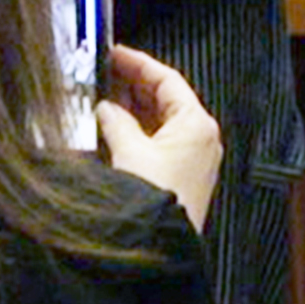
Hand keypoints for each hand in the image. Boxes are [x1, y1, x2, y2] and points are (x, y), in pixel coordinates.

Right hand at [97, 42, 224, 228]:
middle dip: (135, 85)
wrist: (161, 251)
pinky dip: (138, 130)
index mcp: (196, 122)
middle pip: (166, 99)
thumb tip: (105, 107)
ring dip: (134, 109)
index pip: (168, 80)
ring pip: (161, 122)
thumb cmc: (150, 193)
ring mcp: (194, 158)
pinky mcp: (182, 176)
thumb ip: (115, 121)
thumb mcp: (129, 151)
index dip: (139, 64)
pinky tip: (113, 126)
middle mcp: (201, 136)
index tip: (113, 52)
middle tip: (103, 71)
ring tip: (103, 94)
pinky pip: (160, 142)